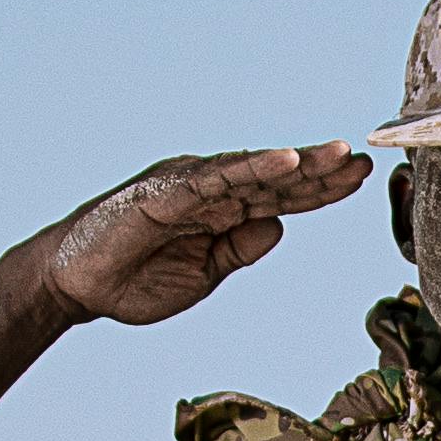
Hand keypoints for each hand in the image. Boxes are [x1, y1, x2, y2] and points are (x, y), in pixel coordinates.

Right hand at [41, 146, 369, 328]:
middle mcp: (210, 190)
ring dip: (297, 163)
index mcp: (222, 213)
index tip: (362, 179)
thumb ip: (238, 250)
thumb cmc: (134, 280)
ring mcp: (188, 187)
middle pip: (276, 179)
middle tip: (364, 160)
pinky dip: (250, 169)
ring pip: (252, 172)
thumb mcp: (202, 276)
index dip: (322, 190)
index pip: (282, 198)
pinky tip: (284, 163)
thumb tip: (279, 227)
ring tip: (338, 154)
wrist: (76, 286)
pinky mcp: (164, 192)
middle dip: (322, 171)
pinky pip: (215, 179)